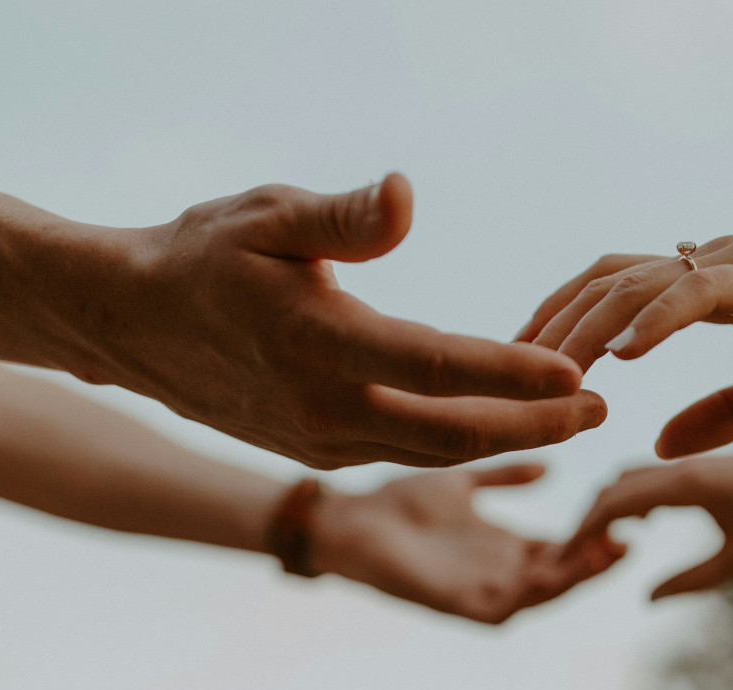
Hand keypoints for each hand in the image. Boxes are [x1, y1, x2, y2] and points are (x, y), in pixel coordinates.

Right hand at [93, 174, 604, 468]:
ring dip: (504, 437)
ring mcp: (317, 439)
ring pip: (429, 452)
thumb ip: (342, 216)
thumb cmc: (201, 255)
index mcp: (316, 344)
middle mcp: (321, 407)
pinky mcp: (313, 449)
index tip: (578, 372)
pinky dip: (457, 440)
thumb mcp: (266, 215)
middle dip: (534, 424)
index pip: (436, 368)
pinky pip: (401, 452)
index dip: (512, 373)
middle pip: (450, 432)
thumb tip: (406, 194)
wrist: (131, 322)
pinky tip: (491, 418)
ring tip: (566, 416)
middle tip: (601, 409)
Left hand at [311, 463, 625, 623]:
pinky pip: (507, 607)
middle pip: (563, 571)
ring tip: (607, 551)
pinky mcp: (458, 603)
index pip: (564, 545)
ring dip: (577, 576)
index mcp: (505, 544)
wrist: (350, 518)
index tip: (626, 506)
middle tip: (630, 532)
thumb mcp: (463, 481)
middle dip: (598, 557)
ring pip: (543, 592)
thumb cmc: (400, 503)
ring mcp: (481, 588)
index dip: (595, 530)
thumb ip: (504, 475)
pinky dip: (535, 593)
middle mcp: (499, 569)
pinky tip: (555, 573)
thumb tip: (549, 464)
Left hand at [517, 213, 732, 456]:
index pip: (610, 293)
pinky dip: (654, 319)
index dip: (562, 326)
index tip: (525, 370)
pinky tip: (622, 357)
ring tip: (554, 378)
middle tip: (511, 377)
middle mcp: (707, 263)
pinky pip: (697, 290)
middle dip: (552, 328)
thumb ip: (719, 415)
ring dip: (587, 330)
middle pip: (602, 283)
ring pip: (635, 284)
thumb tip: (658, 443)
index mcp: (704, 287)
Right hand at [563, 448, 732, 600]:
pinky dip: (631, 499)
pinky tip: (646, 526)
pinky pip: (648, 477)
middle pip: (612, 488)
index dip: (583, 531)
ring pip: (627, 479)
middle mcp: (679, 468)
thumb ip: (695, 580)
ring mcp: (688, 464)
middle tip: (576, 560)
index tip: (565, 559)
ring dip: (608, 509)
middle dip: (588, 522)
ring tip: (605, 547)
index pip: (613, 503)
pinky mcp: (699, 466)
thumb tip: (646, 598)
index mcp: (686, 485)